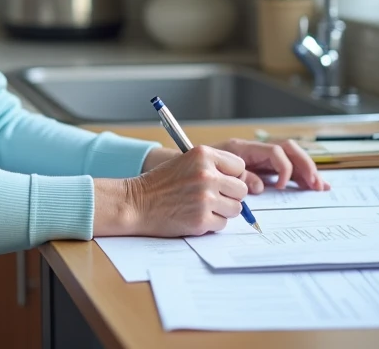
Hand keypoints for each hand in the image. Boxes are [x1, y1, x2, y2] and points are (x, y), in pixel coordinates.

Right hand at [96, 145, 248, 237]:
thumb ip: (213, 166)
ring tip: (202, 207)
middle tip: (212, 198)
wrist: (136, 202)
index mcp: (203, 155)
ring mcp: (205, 198)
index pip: (239, 166)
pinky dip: (211, 224)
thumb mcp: (186, 162)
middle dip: (230, 195)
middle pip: (241, 190)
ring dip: (222, 211)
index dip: (232, 176)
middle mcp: (207, 175)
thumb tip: (243, 181)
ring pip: (235, 209)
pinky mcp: (201, 219)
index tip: (222, 182)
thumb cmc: (160, 183)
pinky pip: (222, 224)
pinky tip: (194, 216)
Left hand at [212, 138, 328, 193]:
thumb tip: (260, 186)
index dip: (284, 167)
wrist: (187, 167)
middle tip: (316, 184)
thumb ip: (240, 177)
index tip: (282, 186)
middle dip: (305, 165)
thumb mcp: (217, 171)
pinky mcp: (260, 167)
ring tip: (320, 187)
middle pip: (289, 149)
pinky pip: (284, 167)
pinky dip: (298, 176)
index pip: (275, 151)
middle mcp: (256, 150)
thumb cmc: (201, 168)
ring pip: (291, 157)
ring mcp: (260, 157)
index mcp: (245, 148)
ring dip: (307, 170)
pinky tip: (310, 185)